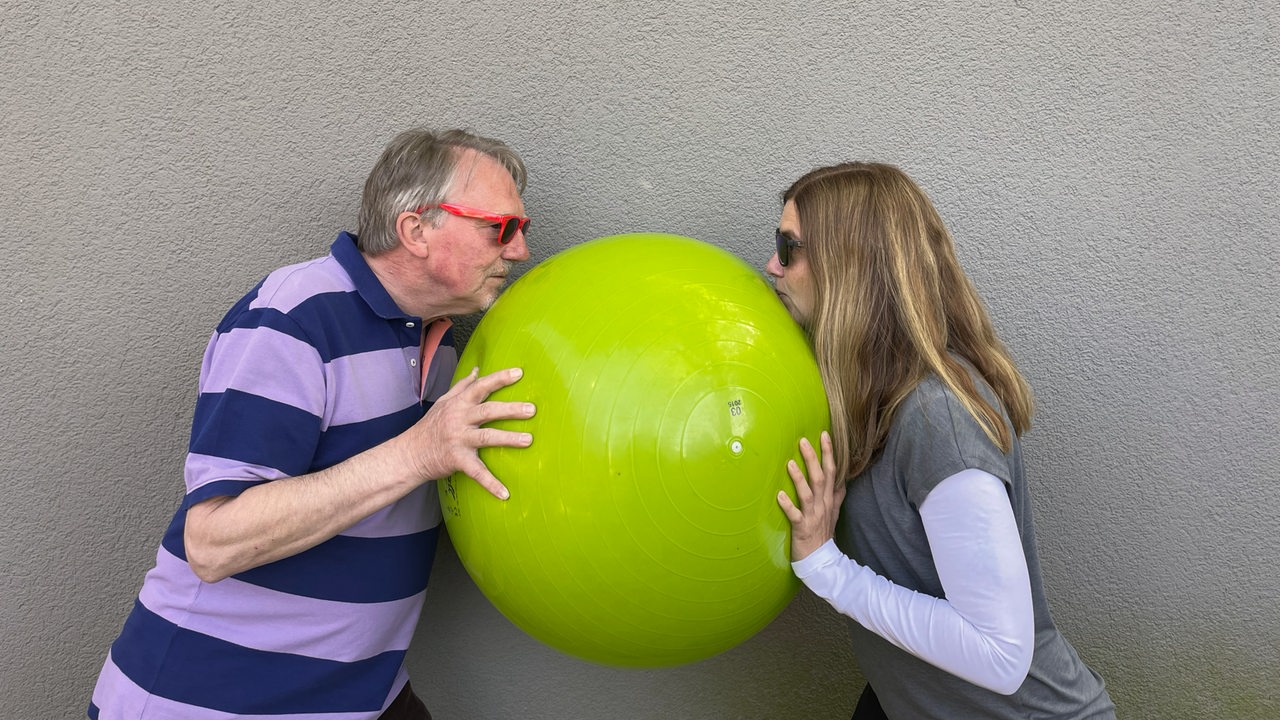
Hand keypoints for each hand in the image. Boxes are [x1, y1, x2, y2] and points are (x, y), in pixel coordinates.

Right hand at [407, 367, 535, 498]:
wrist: (410, 454)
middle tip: (531, 409)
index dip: (499, 379)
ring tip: (529, 439)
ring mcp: (458, 440)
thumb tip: (477, 370)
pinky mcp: (457, 460)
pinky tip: (505, 493)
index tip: (519, 373)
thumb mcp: (443, 402)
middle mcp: (459, 419)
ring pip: (487, 437)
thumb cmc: (430, 427)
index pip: (480, 387)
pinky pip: (477, 472)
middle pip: (488, 411)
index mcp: (458, 404)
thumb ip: (462, 386)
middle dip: (511, 409)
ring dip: (509, 439)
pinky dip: (491, 484)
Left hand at [776, 431, 844, 561]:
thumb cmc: (824, 533)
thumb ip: (836, 495)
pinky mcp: (802, 529)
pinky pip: (795, 516)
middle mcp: (823, 505)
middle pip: (820, 478)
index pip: (832, 471)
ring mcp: (813, 517)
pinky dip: (787, 506)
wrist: (823, 561)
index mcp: (830, 499)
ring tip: (790, 464)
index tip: (824, 434)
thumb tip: (842, 479)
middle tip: (803, 441)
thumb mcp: (834, 512)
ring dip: (799, 479)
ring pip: (808, 494)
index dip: (829, 453)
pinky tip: (779, 496)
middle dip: (813, 459)